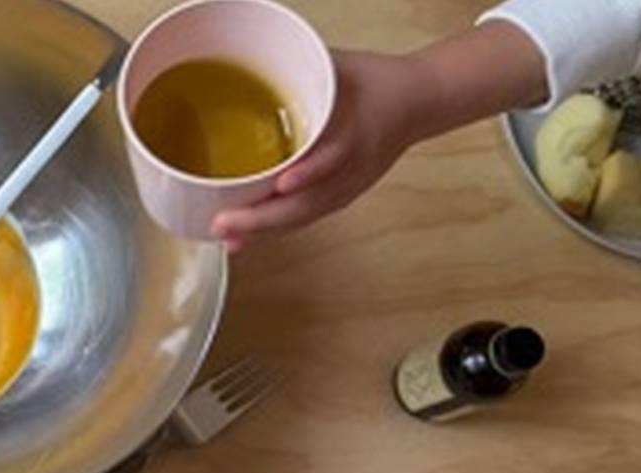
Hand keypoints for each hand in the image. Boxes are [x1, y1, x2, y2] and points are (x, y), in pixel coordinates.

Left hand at [211, 50, 424, 246]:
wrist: (416, 103)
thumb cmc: (376, 83)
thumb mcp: (340, 67)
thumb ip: (302, 69)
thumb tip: (252, 66)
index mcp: (357, 131)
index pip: (334, 156)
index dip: (309, 172)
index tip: (283, 182)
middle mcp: (352, 166)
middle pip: (310, 201)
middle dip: (265, 218)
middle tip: (225, 223)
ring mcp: (347, 186)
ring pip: (305, 217)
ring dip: (265, 231)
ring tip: (229, 238)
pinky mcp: (342, 197)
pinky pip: (306, 218)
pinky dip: (276, 230)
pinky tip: (248, 238)